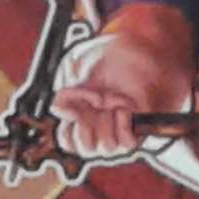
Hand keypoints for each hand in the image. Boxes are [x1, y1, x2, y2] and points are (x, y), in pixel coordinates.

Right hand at [51, 24, 189, 159]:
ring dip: (107, 123)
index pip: (68, 141)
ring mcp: (118, 129)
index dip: (68, 132)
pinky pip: (127, 143)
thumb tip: (60, 114)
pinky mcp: (137, 129)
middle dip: (88, 126)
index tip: (74, 113)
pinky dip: (124, 126)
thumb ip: (64, 95)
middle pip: (85, 148)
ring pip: (106, 147)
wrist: (138, 50)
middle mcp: (99, 126)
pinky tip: (123, 108)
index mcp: (81, 116)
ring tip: (112, 102)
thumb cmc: (109, 60)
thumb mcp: (78, 73)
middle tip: (94, 105)